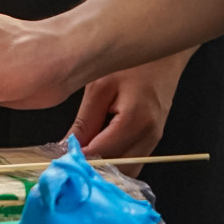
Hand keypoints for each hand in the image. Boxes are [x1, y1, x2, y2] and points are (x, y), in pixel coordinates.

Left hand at [67, 48, 193, 173]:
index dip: (79, 160)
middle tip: (68, 162)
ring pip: (127, 171)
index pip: (102, 154)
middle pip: (118, 170)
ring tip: (81, 159)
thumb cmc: (131, 63)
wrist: (164, 52)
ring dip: (105, 169)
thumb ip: (84, 122)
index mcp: (136, 120)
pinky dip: (115, 162)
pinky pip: (134, 161)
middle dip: (92, 170)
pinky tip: (97, 153)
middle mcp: (150, 136)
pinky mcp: (154, 139)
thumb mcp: (100, 87)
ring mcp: (155, 140)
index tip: (59, 160)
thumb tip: (66, 147)